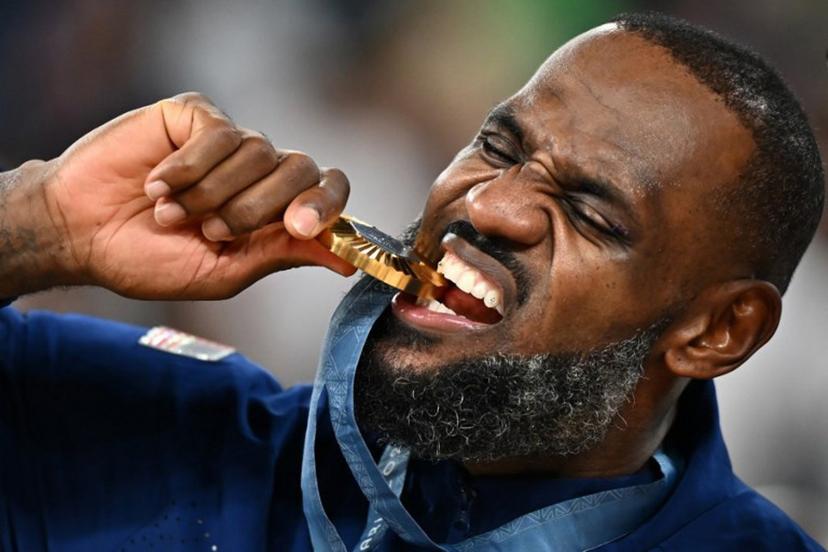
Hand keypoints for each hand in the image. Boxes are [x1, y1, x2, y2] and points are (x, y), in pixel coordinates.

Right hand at [40, 92, 354, 298]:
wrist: (80, 234)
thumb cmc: (150, 259)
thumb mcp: (222, 271)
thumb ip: (281, 256)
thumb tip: (347, 261)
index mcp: (275, 211)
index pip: (328, 191)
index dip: (326, 205)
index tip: (300, 226)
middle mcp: (260, 173)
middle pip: (301, 169)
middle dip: (258, 208)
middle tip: (211, 231)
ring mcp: (230, 142)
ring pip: (259, 151)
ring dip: (214, 193)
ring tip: (171, 214)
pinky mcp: (195, 116)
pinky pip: (218, 133)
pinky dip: (189, 167)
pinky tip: (156, 184)